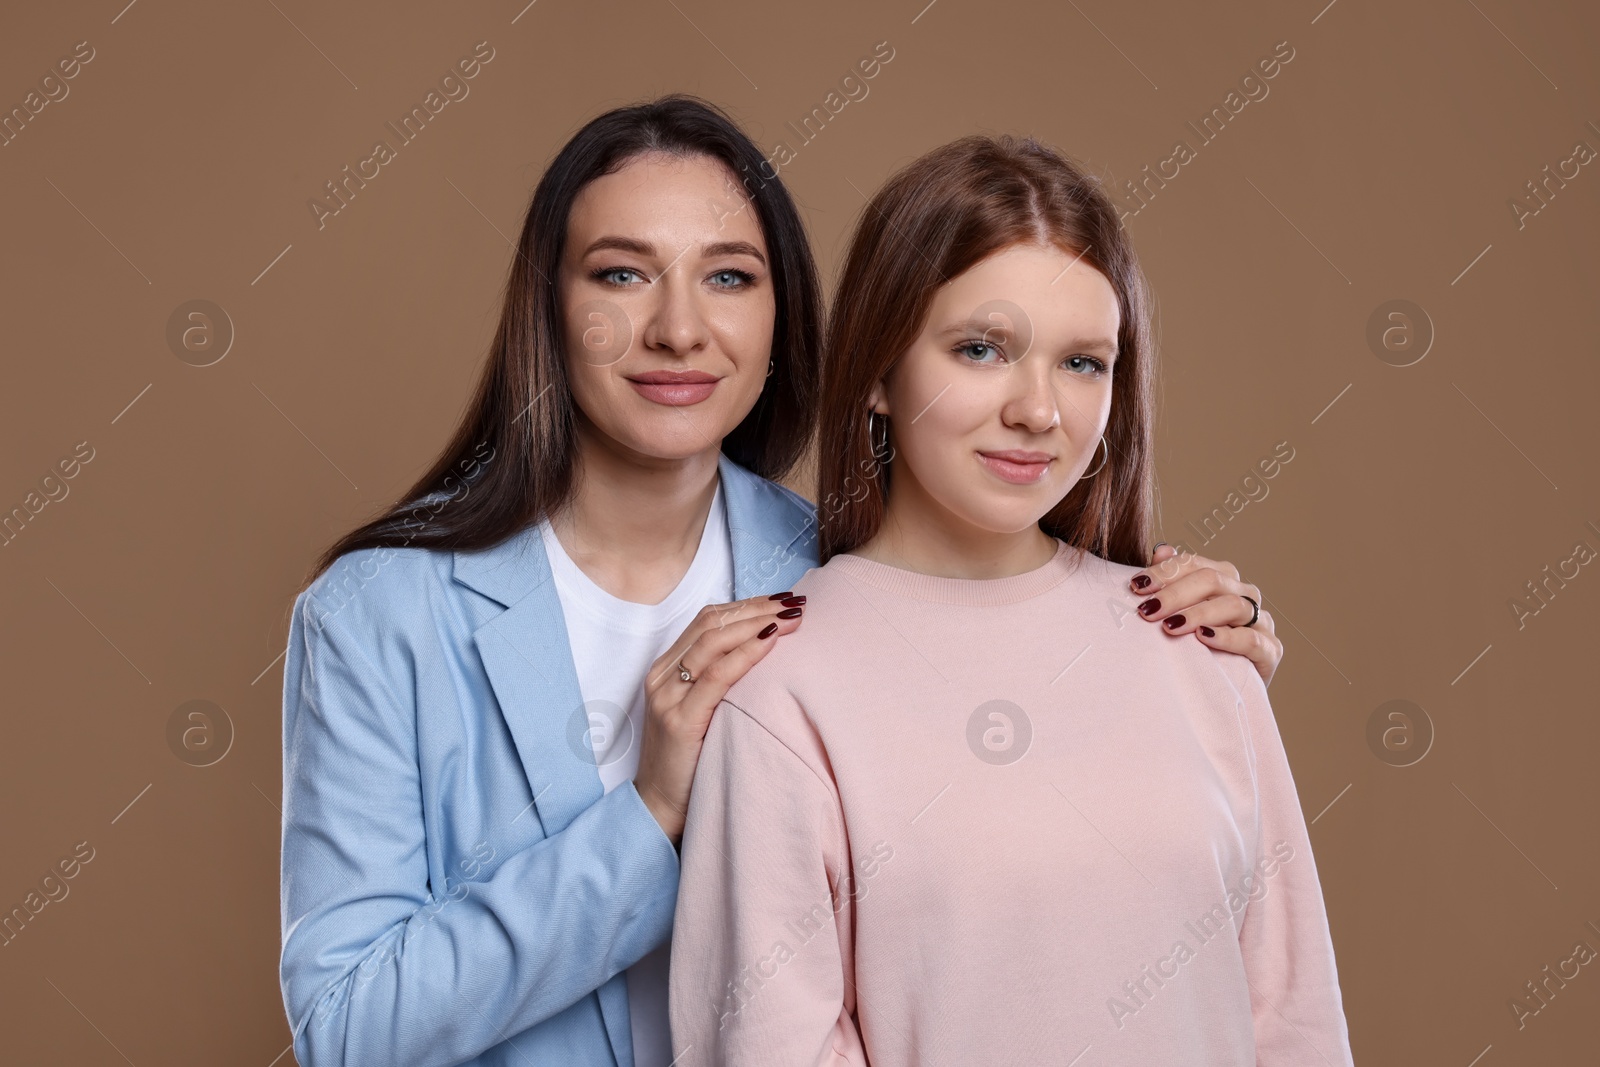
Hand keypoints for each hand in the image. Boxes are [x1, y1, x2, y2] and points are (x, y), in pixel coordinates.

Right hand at [632, 592, 805, 844]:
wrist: (658, 808)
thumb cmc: (688, 761)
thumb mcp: (700, 711)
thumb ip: (718, 681)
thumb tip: (766, 651)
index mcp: (666, 669)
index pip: (708, 619)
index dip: (747, 604)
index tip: (783, 599)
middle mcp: (662, 677)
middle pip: (713, 623)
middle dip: (758, 607)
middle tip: (796, 601)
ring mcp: (668, 697)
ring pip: (714, 640)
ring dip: (758, 622)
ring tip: (793, 616)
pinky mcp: (679, 720)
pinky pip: (717, 675)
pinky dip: (746, 653)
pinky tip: (771, 641)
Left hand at [1128, 544, 1281, 686]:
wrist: (1223, 688)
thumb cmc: (1198, 646)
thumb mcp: (1180, 614)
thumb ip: (1172, 582)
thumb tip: (1162, 549)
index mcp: (1224, 579)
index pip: (1194, 564)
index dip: (1165, 572)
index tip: (1136, 586)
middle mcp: (1245, 594)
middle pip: (1212, 580)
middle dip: (1175, 594)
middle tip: (1147, 610)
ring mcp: (1261, 621)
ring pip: (1233, 605)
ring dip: (1198, 614)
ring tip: (1169, 627)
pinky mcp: (1271, 651)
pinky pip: (1250, 639)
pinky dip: (1226, 637)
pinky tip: (1202, 637)